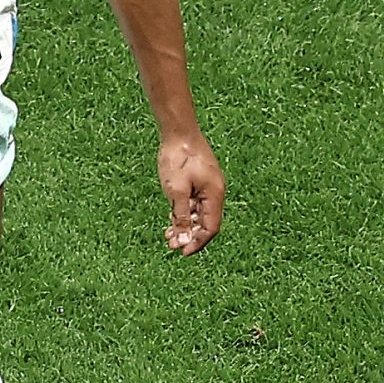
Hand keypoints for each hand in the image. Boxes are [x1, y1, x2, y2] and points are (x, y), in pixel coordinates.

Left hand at [159, 133, 223, 255]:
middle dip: (190, 236)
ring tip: (168, 235)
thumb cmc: (178, 158)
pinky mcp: (199, 180)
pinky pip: (195, 203)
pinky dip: (184, 213)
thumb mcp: (176, 191)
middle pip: (206, 222)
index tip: (182, 252)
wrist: (179, 130)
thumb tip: (184, 240)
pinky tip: (171, 219)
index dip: (197, 242)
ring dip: (185, 226)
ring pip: (199, 213)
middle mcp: (215, 192)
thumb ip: (181, 216)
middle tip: (171, 245)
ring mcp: (208, 185)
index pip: (211, 228)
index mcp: (215, 195)